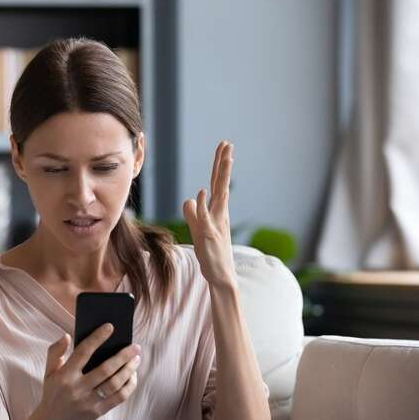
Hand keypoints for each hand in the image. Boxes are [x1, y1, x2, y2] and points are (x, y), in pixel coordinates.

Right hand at [19, 324, 141, 419]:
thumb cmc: (53, 392)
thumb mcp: (48, 371)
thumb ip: (55, 351)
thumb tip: (67, 335)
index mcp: (65, 375)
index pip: (83, 352)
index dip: (97, 338)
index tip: (110, 327)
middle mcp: (77, 388)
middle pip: (105, 369)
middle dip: (123, 356)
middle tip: (135, 346)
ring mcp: (88, 401)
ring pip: (115, 384)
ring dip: (129, 370)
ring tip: (136, 359)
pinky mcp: (97, 412)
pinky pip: (119, 398)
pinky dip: (129, 386)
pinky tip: (132, 376)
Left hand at [182, 140, 236, 288]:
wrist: (220, 275)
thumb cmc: (211, 253)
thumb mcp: (198, 229)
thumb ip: (193, 213)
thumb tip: (190, 199)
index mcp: (217, 211)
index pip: (218, 183)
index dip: (220, 166)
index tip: (224, 148)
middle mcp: (219, 214)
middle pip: (221, 184)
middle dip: (224, 163)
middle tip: (228, 144)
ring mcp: (216, 223)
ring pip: (219, 195)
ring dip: (222, 176)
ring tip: (225, 157)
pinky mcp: (209, 235)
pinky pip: (206, 217)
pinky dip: (204, 204)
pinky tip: (203, 191)